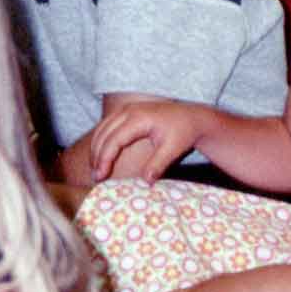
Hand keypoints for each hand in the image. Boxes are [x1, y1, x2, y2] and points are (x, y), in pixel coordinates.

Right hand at [90, 100, 210, 181]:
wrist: (194, 117)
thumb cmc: (184, 132)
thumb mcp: (173, 149)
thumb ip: (158, 165)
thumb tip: (146, 182)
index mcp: (139, 118)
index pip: (114, 140)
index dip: (104, 159)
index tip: (101, 176)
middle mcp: (130, 110)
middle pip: (103, 134)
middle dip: (96, 156)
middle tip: (96, 177)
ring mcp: (127, 108)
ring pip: (101, 129)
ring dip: (96, 149)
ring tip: (96, 169)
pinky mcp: (127, 111)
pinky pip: (107, 125)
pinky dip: (101, 141)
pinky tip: (102, 157)